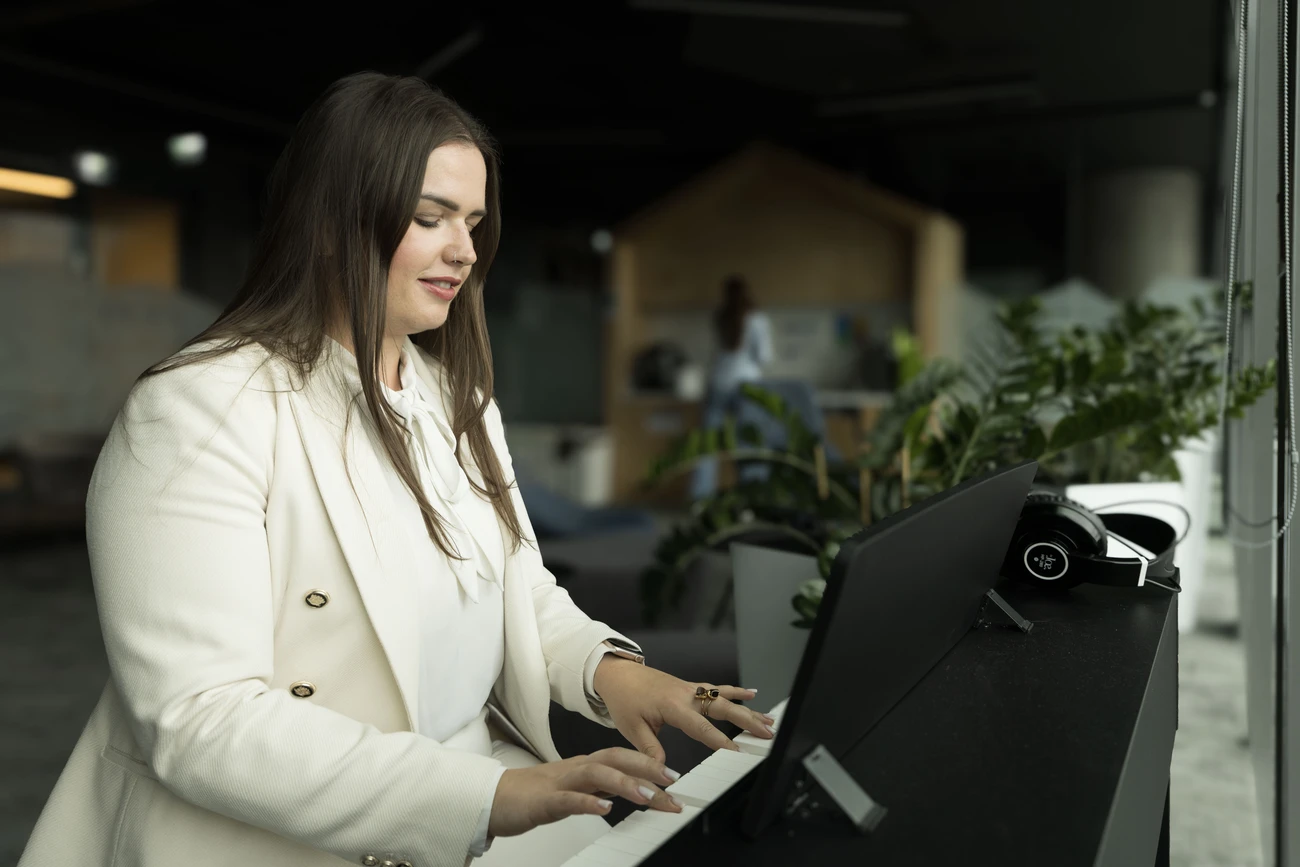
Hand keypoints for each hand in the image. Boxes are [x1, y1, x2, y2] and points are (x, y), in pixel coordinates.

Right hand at [487, 747, 680, 837]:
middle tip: (672, 781)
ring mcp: (560, 783)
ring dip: (624, 783)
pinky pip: (568, 800)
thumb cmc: (534, 795)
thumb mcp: (576, 790)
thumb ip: (602, 788)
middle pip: (614, 759)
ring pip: (596, 774)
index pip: (622, 759)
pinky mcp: (544, 801)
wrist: (494, 798)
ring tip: (648, 796)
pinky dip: (588, 803)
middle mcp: (575, 769)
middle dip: (645, 768)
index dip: (648, 764)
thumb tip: (634, 789)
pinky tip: (605, 809)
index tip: (674, 778)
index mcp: (584, 766)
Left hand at [593, 658, 776, 762]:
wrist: (617, 674)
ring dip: (748, 709)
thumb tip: (664, 771)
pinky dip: (736, 691)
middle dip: (747, 721)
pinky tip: (753, 693)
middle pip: (723, 708)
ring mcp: (691, 689)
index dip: (720, 740)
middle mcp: (686, 694)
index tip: (738, 751)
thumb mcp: (632, 728)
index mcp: (672, 706)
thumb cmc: (623, 699)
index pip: (701, 726)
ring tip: (768, 720)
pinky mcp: (691, 688)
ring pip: (725, 698)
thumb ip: (650, 749)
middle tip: (767, 733)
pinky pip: (718, 690)